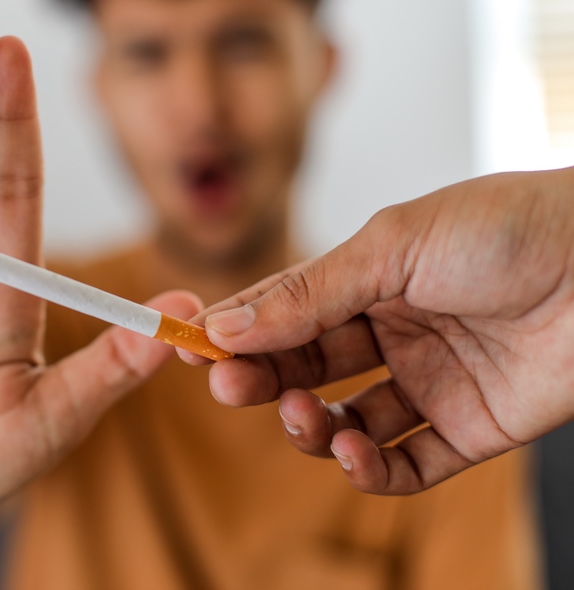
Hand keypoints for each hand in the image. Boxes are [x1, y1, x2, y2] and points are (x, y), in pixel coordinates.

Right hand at [185, 168, 573, 493]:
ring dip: (311, 428)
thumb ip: (307, 295)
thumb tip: (223, 325)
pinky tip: (351, 455)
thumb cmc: (507, 229)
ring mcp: (429, 382)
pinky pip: (406, 463)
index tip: (191, 348)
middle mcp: (393, 331)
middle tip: (229, 387)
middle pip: (306, 370)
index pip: (285, 311)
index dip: (238, 332)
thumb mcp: (391, 247)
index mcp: (369, 278)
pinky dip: (370, 471)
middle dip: (263, 381)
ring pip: (345, 422)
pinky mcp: (469, 429)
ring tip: (306, 417)